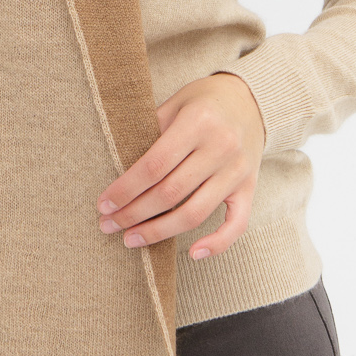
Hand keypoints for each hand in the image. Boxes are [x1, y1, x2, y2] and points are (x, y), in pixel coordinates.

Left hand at [96, 72, 266, 261]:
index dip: (125, 189)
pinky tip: (192, 254)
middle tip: (108, 225)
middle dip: (133, 214)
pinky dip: (217, 244)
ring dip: (159, 232)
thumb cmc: (203, 102)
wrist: (251, 100)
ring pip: (195, 214)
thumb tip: (117, 171)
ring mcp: (238, 171)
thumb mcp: (175, 103)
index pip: (154, 165)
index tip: (104, 204)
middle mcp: (221, 147)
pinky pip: (237, 224)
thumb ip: (150, 132)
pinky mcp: (250, 188)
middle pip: (170, 193)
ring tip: (131, 239)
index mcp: (198, 122)